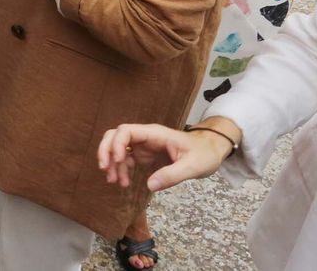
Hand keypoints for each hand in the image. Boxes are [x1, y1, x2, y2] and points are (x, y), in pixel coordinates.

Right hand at [97, 123, 232, 191]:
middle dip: (106, 151)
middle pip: (115, 136)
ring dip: (112, 163)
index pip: (126, 131)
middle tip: (105, 170)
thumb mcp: (193, 166)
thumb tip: (149, 186)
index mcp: (155, 134)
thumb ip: (172, 175)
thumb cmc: (204, 154)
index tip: (118, 161)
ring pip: (117, 148)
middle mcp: (145, 137)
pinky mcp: (144, 155)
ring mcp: (143, 145)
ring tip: (115, 182)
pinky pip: (125, 158)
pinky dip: (120, 169)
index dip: (117, 144)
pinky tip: (124, 182)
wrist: (211, 151)